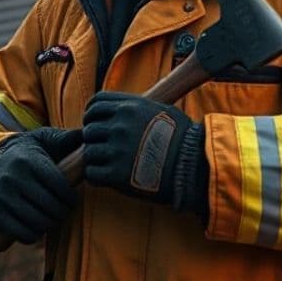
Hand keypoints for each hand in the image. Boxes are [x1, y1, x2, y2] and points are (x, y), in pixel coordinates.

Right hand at [0, 128, 81, 242]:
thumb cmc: (23, 154)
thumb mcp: (41, 140)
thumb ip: (65, 137)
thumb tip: (87, 136)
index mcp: (29, 160)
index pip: (60, 186)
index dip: (71, 198)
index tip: (72, 199)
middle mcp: (13, 178)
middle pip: (52, 207)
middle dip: (63, 212)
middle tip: (64, 210)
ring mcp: (1, 198)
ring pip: (40, 223)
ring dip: (50, 223)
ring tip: (51, 217)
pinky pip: (24, 234)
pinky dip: (34, 234)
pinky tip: (36, 225)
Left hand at [82, 91, 208, 215]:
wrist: (193, 166)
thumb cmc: (182, 139)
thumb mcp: (162, 110)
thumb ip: (137, 108)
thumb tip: (122, 109)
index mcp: (130, 107)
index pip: (95, 103)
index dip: (91, 113)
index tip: (95, 122)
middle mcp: (120, 126)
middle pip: (89, 128)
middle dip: (94, 138)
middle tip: (104, 148)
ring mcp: (116, 150)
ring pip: (88, 152)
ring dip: (95, 158)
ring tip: (109, 164)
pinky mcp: (116, 174)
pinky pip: (91, 173)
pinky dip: (96, 176)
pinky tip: (108, 177)